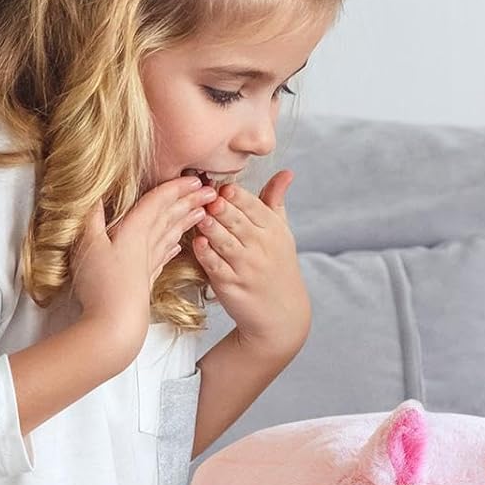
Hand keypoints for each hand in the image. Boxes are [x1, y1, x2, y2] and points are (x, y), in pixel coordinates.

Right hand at [72, 176, 215, 363]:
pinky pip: (164, 255)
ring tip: (203, 212)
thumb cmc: (101, 285)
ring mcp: (149, 262)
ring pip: (172, 235)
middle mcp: (147, 244)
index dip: (175, 189)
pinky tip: (178, 244)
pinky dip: (173, 245)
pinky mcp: (147, 278)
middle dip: (190, 201)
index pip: (159, 203)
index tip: (194, 179)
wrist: (116, 324)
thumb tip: (92, 193)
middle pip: (171, 216)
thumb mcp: (88, 244)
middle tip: (211, 190)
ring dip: (187, 221)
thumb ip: (91, 218)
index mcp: (135, 231)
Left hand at [189, 171, 309, 359]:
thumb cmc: (278, 266)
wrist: (281, 313)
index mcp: (274, 230)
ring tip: (198, 215)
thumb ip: (276, 201)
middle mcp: (263, 248)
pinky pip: (216, 265)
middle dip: (221, 207)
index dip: (235, 195)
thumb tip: (286, 171)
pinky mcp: (232, 285)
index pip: (254, 206)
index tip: (221, 186)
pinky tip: (198, 243)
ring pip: (225, 241)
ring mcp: (247, 268)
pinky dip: (206, 253)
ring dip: (210, 227)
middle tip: (204, 195)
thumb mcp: (282, 233)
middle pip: (238, 221)